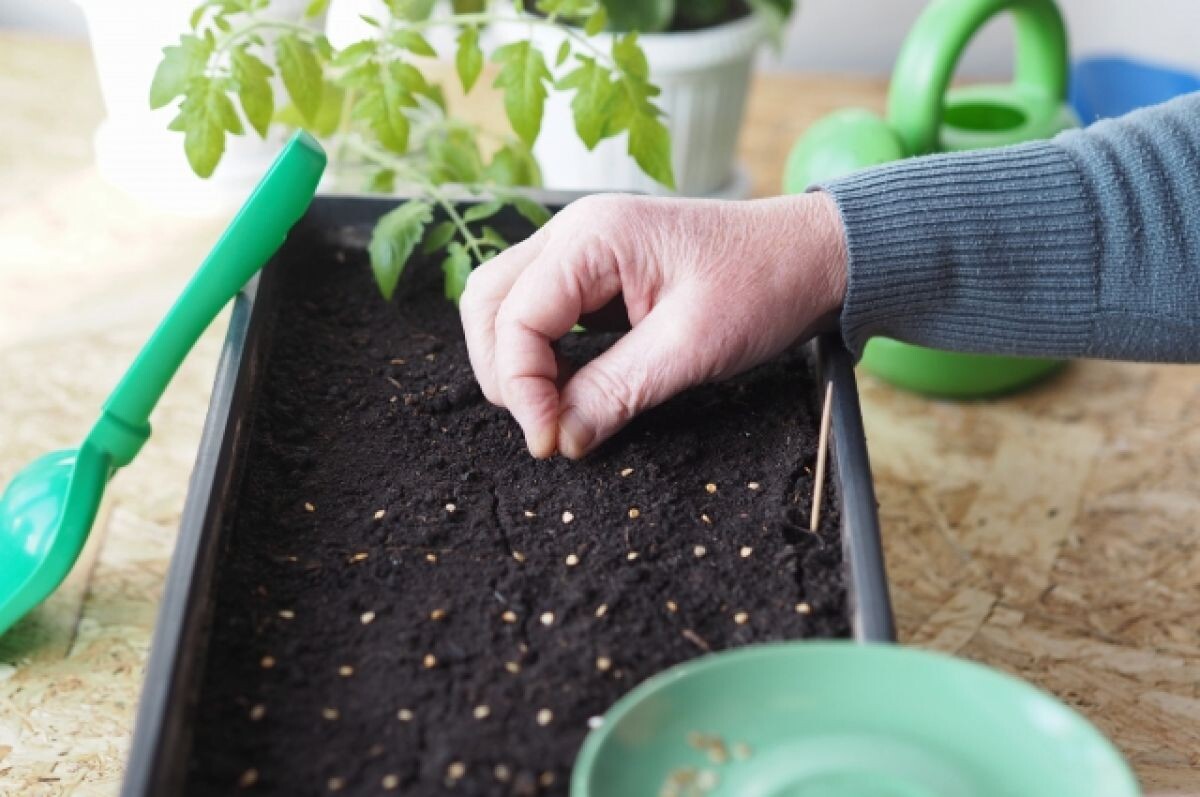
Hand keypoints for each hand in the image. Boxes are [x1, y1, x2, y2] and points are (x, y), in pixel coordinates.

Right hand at [459, 192, 847, 458]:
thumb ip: (616, 391)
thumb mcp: (692, 347)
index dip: (521, 388)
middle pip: (490, 303)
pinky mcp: (597, 274)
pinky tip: (568, 389)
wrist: (815, 256)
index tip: (549, 442)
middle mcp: (574, 233)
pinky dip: (540, 355)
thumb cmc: (766, 284)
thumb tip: (560, 440)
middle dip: (504, 373)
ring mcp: (582, 250)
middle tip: (544, 430)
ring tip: (552, 413)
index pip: (515, 317)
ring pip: (506, 305)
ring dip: (515, 363)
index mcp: (592, 237)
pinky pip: (541, 312)